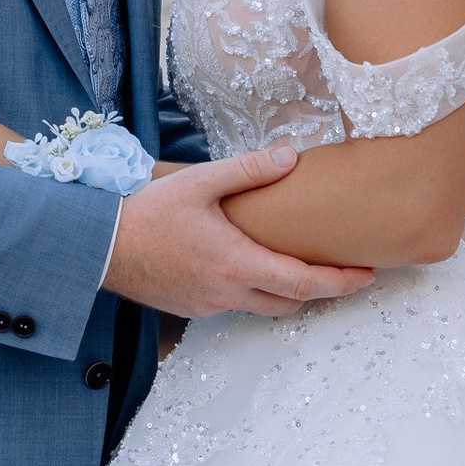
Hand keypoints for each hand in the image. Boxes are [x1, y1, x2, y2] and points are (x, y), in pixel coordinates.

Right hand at [106, 146, 372, 320]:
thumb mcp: (200, 182)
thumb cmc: (146, 213)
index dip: (341, 282)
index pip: (304, 283)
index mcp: (237, 264)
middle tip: (343, 271)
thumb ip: (248, 170)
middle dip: (320, 291)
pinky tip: (245, 266)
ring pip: (263, 308)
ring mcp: (208, 306)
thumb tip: (291, 156)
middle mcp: (227, 294)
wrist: (98, 248)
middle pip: (290, 304)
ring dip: (285, 292)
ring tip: (297, 266)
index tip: (367, 274)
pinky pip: (234, 305)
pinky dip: (251, 291)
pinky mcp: (191, 309)